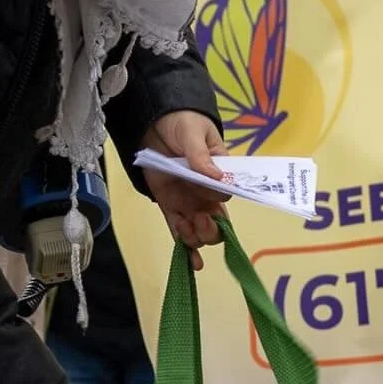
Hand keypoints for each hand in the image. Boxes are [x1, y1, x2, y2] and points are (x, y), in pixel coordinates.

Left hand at [143, 109, 227, 266]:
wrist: (157, 120)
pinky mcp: (169, 206)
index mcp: (219, 175)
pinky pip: (178, 229)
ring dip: (197, 238)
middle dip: (211, 229)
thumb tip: (216, 176)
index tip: (208, 191)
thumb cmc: (184, 123)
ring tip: (187, 229)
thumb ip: (202, 155)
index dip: (218, 199)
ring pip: (199, 231)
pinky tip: (191, 263)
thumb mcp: (194, 133)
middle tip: (201, 219)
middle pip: (217, 222)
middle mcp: (206, 194)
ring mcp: (188, 202)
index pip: (225, 196)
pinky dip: (185, 247)